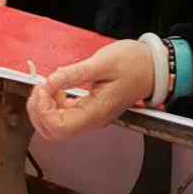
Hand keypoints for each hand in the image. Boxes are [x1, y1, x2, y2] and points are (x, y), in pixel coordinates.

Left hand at [29, 38, 159, 138]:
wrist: (153, 68)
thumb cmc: (135, 64)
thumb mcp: (104, 61)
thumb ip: (75, 73)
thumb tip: (51, 80)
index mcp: (96, 112)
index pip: (58, 127)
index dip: (44, 108)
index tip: (45, 86)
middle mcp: (91, 120)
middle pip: (52, 131)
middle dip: (39, 110)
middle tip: (42, 86)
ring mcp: (89, 117)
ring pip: (54, 126)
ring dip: (44, 107)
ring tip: (49, 85)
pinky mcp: (88, 110)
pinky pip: (62, 116)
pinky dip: (52, 104)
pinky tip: (57, 87)